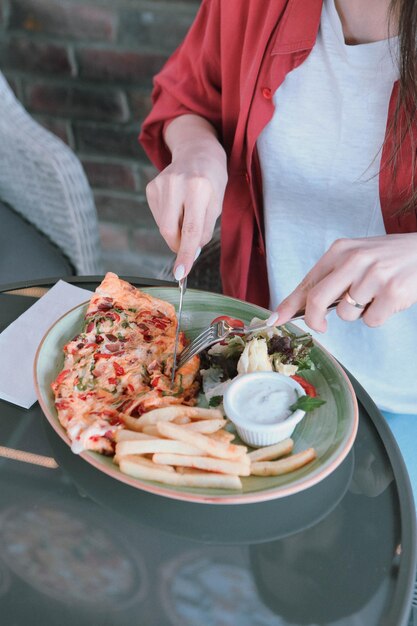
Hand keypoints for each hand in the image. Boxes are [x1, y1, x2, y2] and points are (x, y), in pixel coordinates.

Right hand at [145, 116, 226, 279]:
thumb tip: (191, 252)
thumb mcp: (217, 204)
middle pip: (169, 231)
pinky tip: (178, 205)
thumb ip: (205, 229)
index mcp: (199, 188)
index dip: (186, 254)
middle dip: (179, 245)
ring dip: (176, 230)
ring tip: (187, 212)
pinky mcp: (151, 188)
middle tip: (189, 244)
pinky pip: (159, 217)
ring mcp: (160, 184)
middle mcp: (177, 184)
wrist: (197, 152)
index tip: (180, 273)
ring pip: (163, 226)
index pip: (191, 230)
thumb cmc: (212, 181)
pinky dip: (170, 219)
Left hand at [275, 234, 416, 331]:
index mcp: (341, 250)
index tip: (274, 320)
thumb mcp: (356, 258)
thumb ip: (331, 278)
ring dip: (357, 313)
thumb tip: (301, 307)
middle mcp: (355, 260)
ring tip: (374, 295)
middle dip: (313, 320)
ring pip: (345, 314)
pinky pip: (370, 320)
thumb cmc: (387, 259)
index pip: (307, 282)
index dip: (288, 305)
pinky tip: (388, 300)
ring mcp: (374, 275)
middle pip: (317, 299)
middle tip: (320, 327)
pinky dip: (377, 317)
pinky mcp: (393, 292)